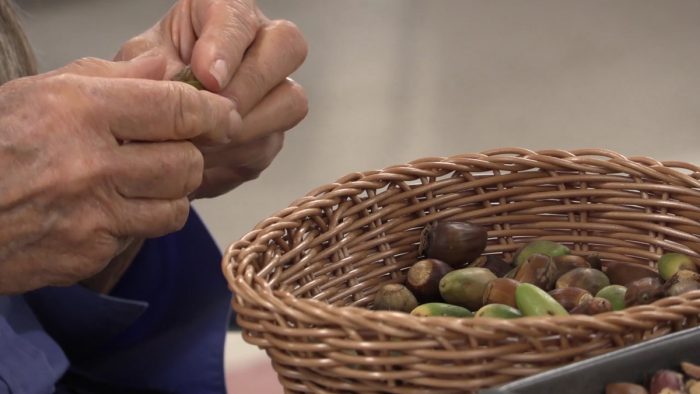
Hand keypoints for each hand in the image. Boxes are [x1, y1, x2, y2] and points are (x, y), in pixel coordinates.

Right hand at [0, 56, 240, 293]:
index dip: (213, 112)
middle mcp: (91, 165)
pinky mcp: (88, 254)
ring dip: (167, 193)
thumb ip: (109, 78)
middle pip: (187, 163)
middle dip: (187, 155)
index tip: (224, 115)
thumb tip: (163, 67)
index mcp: (79, 111)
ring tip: (139, 181)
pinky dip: (134, 221)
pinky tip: (106, 208)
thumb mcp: (39, 91)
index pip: (178, 110)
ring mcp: (92, 216)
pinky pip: (139, 236)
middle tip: (169, 150)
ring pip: (175, 206)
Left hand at [116, 0, 307, 197]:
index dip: (226, 46)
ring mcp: (273, 90)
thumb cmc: (146, 81)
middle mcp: (260, 44)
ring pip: (290, 102)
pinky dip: (234, 155)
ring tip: (202, 140)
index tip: (207, 76)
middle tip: (212, 112)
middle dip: (248, 85)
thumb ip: (156, 71)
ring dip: (245, 126)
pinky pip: (268, 144)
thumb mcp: (137, 67)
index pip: (239, 16)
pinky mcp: (270, 133)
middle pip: (288, 47)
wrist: (145, 127)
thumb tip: (186, 89)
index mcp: (222, 13)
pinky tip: (204, 158)